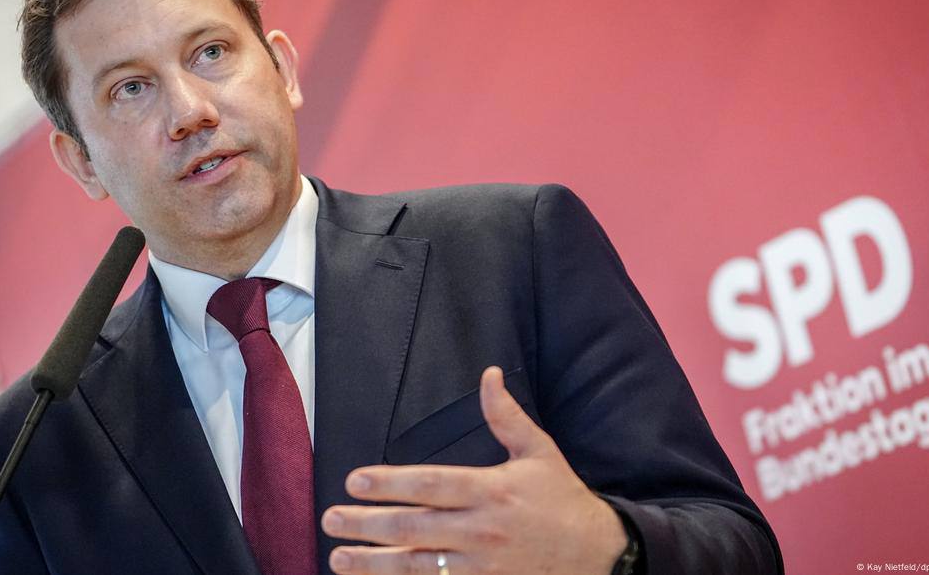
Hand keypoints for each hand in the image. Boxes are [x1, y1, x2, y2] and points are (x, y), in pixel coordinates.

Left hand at [322, 366, 627, 573]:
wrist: (599, 555)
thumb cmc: (562, 499)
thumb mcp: (539, 451)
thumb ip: (506, 415)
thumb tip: (489, 373)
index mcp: (493, 490)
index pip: (432, 485)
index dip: (390, 483)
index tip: (354, 481)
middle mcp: (483, 530)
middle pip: (415, 527)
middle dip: (368, 525)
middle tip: (330, 519)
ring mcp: (483, 567)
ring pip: (418, 566)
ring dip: (374, 563)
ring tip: (338, 558)